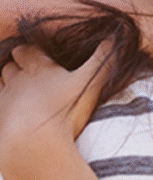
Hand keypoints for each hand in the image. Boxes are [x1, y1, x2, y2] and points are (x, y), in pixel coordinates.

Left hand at [0, 42, 110, 172]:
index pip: (26, 51)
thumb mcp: (91, 82)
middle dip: (17, 67)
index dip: (30, 51)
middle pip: (10, 67)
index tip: (38, 55)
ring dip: (9, 86)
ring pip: (2, 85)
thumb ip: (103, 58)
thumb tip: (116, 34)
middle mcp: (18, 81)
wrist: (33, 145)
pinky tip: (14, 116)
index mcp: (39, 68)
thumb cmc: (64, 111)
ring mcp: (5, 101)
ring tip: (22, 95)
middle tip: (32, 75)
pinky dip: (5, 108)